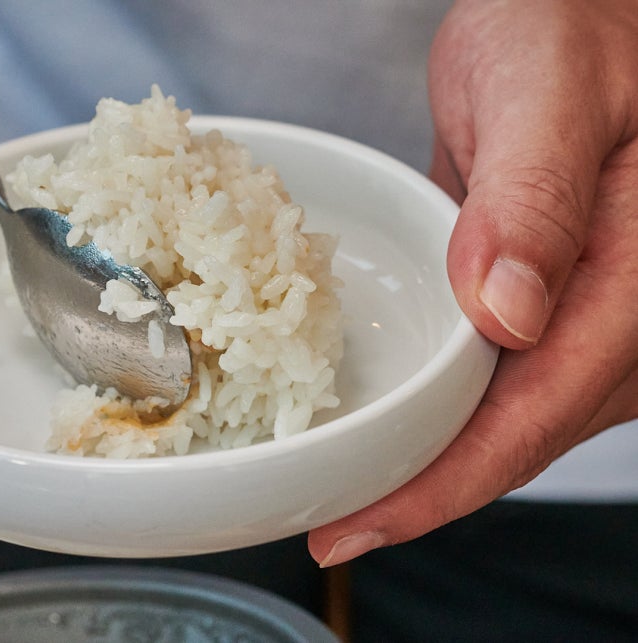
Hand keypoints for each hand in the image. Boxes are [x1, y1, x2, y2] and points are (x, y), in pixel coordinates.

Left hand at [309, 0, 637, 565]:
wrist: (588, 12)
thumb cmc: (577, 22)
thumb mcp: (547, 86)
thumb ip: (535, 195)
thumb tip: (508, 313)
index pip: (539, 410)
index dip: (446, 481)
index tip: (361, 522)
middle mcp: (635, 312)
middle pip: (528, 435)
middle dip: (430, 490)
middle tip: (334, 523)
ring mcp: (607, 315)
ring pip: (520, 418)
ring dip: (437, 462)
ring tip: (351, 491)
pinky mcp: (572, 304)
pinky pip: (513, 380)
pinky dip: (453, 413)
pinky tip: (401, 425)